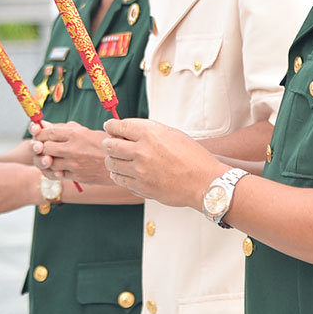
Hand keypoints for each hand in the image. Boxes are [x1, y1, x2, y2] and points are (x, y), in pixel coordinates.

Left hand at [31, 120, 116, 185]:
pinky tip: (58, 167)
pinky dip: (54, 171)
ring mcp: (75, 164)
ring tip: (50, 157)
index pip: (49, 132)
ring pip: (49, 163)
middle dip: (41, 147)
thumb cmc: (104, 145)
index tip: (40, 134)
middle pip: (45, 147)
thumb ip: (65, 129)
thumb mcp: (87, 131)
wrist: (122, 163)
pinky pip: (57, 175)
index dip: (40, 133)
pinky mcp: (77, 177)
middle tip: (43, 146)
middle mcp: (74, 149)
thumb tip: (43, 125)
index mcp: (77, 134)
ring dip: (46, 160)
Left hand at [102, 118, 223, 208]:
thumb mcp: (172, 134)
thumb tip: (128, 131)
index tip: (110, 127)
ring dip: (112, 161)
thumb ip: (148, 131)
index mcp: (149, 133)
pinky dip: (119, 176)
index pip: (118, 126)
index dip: (111, 126)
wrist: (204, 182)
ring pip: (111, 164)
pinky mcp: (140, 187)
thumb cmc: (192, 157)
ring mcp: (139, 171)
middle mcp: (142, 151)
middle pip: (109, 146)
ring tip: (119, 160)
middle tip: (110, 144)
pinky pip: (120, 180)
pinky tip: (126, 173)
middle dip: (108, 143)